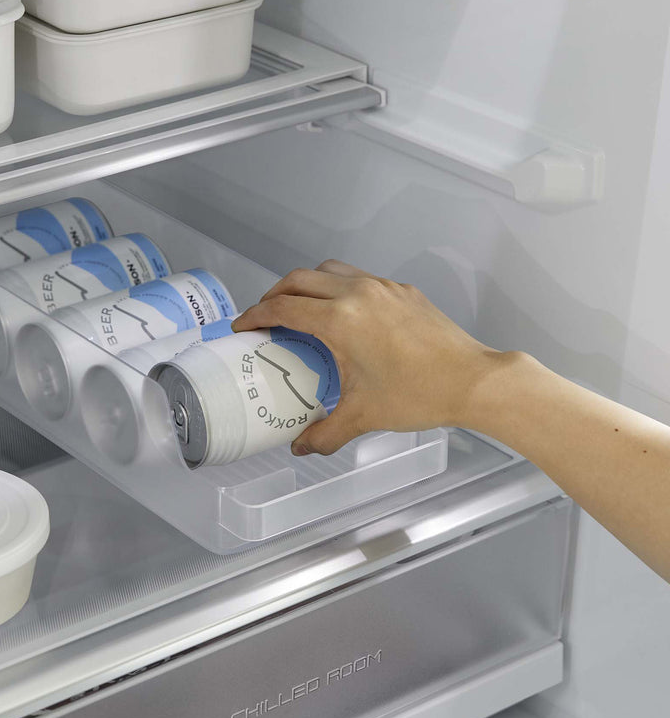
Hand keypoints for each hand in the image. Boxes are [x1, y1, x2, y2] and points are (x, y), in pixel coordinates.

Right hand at [232, 260, 506, 455]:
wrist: (473, 379)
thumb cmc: (419, 395)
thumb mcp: (364, 416)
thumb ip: (325, 432)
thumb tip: (300, 447)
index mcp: (340, 321)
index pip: (284, 308)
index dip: (257, 316)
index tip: (243, 326)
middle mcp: (357, 293)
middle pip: (299, 279)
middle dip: (275, 294)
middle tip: (265, 316)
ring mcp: (382, 287)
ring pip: (329, 270)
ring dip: (306, 284)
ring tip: (299, 308)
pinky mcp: (401, 290)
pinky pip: (358, 277)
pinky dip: (337, 287)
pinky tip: (342, 313)